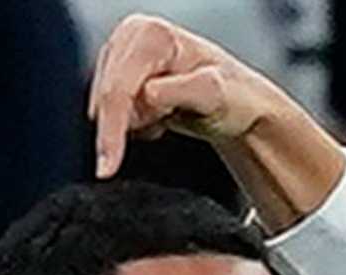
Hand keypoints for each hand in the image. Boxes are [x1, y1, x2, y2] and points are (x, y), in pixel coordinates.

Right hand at [87, 14, 342, 228]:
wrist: (240, 104)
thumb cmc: (233, 96)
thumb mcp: (213, 95)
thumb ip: (180, 92)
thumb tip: (146, 95)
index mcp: (152, 35)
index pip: (117, 89)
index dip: (111, 131)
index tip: (108, 168)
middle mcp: (132, 36)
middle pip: (105, 98)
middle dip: (132, 122)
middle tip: (170, 118)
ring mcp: (124, 54)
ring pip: (105, 108)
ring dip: (136, 122)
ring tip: (171, 112)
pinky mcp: (120, 73)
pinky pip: (110, 111)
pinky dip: (135, 121)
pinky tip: (162, 114)